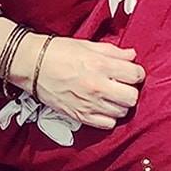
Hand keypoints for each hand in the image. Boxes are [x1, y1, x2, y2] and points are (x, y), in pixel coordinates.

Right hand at [28, 38, 145, 129]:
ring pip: (121, 112)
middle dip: (131, 90)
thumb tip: (132, 56)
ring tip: (112, 96)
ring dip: (120, 104)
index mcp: (101, 65)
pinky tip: (103, 108)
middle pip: (132, 97)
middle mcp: (98, 86)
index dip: (137, 73)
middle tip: (123, 85)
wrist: (33, 65)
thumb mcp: (88, 46)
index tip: (132, 72)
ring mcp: (89, 104)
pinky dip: (109, 117)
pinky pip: (107, 124)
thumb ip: (113, 52)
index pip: (135, 75)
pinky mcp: (80, 116)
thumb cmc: (59, 52)